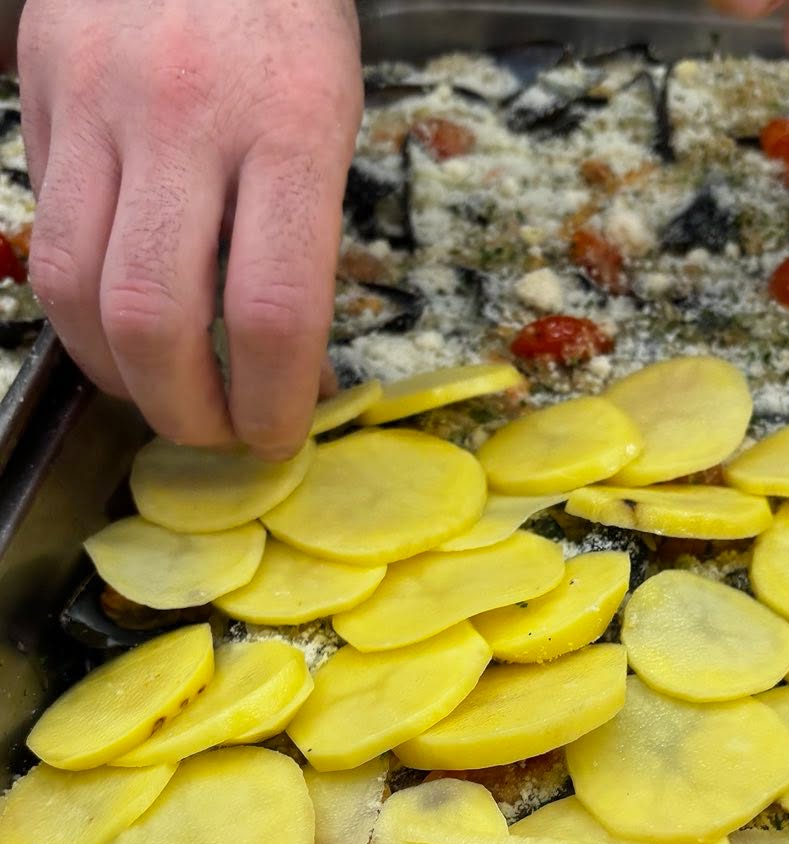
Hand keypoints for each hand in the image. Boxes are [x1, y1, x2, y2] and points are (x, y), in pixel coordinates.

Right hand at [18, 0, 362, 457]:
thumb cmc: (284, 19)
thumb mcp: (330, 120)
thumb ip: (302, 243)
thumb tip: (286, 371)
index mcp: (291, 128)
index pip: (271, 311)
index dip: (268, 403)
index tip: (276, 437)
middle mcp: (185, 116)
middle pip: (154, 317)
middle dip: (183, 410)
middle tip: (211, 435)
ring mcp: (98, 101)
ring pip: (74, 289)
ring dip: (115, 373)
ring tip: (156, 392)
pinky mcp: (39, 94)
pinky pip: (44, 235)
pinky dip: (77, 307)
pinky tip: (116, 321)